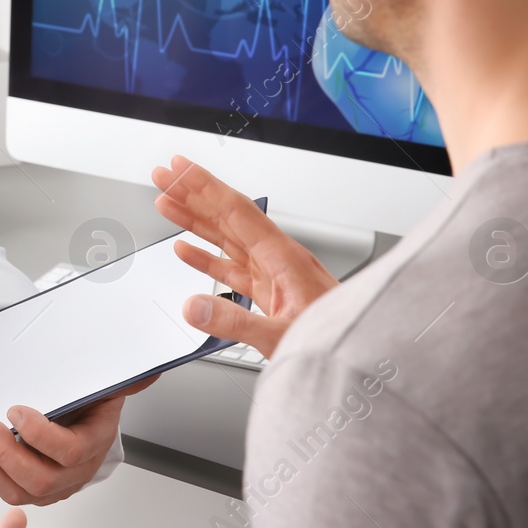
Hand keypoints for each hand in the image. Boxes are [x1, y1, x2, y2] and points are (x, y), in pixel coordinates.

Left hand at [0, 376, 153, 505]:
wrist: (80, 418)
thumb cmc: (89, 402)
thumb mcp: (105, 383)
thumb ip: (124, 377)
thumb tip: (147, 371)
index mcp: (92, 445)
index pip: (69, 452)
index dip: (40, 436)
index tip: (16, 411)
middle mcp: (71, 473)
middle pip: (39, 481)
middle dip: (6, 456)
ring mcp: (46, 484)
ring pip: (15, 492)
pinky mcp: (20, 486)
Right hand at [152, 155, 338, 356]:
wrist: (364, 359)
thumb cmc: (338, 344)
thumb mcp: (282, 335)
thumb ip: (235, 321)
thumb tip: (193, 305)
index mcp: (284, 258)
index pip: (237, 210)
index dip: (205, 186)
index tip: (180, 167)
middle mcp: (278, 260)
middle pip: (227, 217)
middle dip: (192, 194)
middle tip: (164, 176)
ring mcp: (274, 276)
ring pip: (227, 239)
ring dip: (195, 221)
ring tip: (166, 205)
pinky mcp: (270, 295)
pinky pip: (231, 268)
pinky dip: (206, 258)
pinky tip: (187, 251)